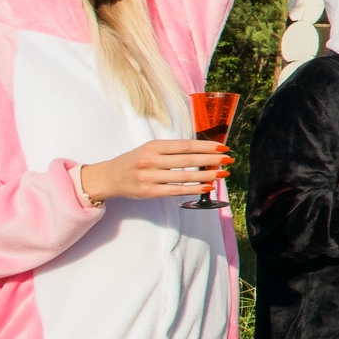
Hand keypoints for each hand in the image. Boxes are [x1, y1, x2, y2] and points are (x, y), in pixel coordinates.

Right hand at [79, 139, 230, 203]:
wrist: (108, 177)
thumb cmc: (134, 161)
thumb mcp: (150, 149)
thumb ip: (172, 150)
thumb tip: (202, 152)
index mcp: (153, 146)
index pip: (186, 146)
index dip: (207, 146)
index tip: (223, 147)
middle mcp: (151, 160)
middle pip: (188, 160)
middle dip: (212, 160)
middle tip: (229, 159)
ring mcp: (150, 177)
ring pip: (185, 176)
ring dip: (207, 175)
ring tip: (223, 173)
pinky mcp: (149, 192)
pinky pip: (176, 191)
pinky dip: (194, 189)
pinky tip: (208, 187)